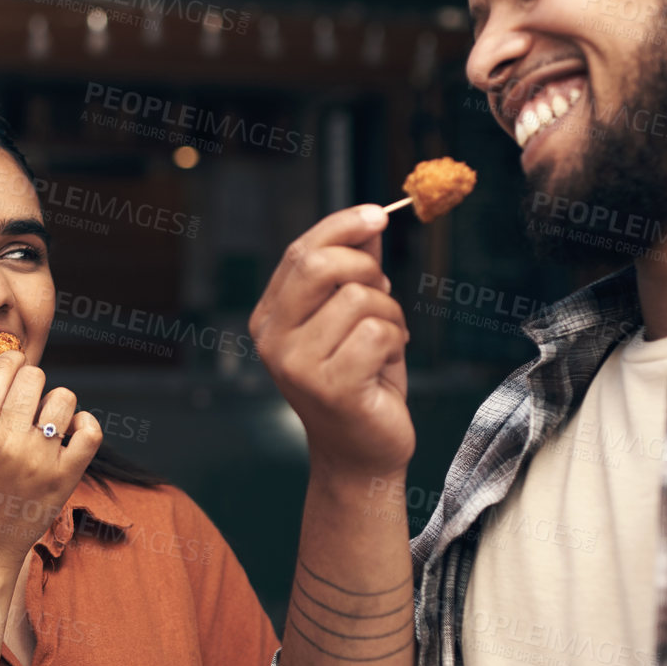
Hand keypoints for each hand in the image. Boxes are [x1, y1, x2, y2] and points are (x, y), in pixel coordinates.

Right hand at [0, 350, 101, 563]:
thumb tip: (18, 370)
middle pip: (34, 376)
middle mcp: (8, 439)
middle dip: (32, 384)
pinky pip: (90, 431)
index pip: (4, 366)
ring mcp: (39, 459)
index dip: (11, 364)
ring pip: (64, 398)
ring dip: (57, 405)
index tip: (13, 372)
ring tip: (47, 423)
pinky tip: (71, 433)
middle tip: (28, 403)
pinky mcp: (64, 478)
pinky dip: (84, 426)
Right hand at [249, 205, 412, 480]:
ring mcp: (296, 365)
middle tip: (383, 292)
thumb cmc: (361, 380)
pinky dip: (395, 341)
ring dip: (389, 315)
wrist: (361, 451)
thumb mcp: (355, 317)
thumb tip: (370, 222)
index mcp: (271, 317)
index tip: (378, 214)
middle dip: (366, 268)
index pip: (300, 252)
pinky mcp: (329, 386)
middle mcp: (273, 339)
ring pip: (358, 298)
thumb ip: (355, 270)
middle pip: (320, 265)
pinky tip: (386, 365)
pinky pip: (376, 332)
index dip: (341, 225)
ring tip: (386, 343)